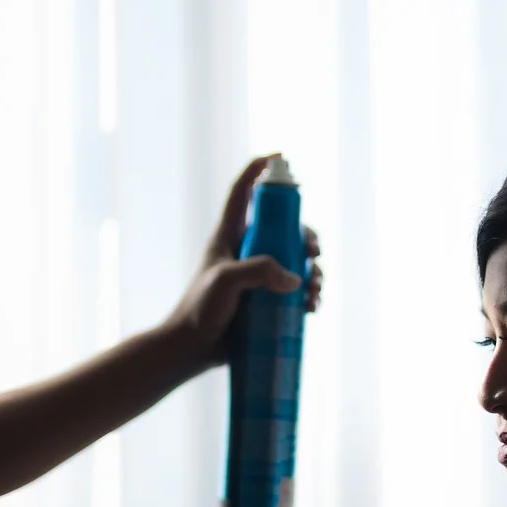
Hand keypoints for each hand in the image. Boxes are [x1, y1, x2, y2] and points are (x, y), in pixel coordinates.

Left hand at [158, 154, 324, 376]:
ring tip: (315, 290)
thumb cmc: (200, 310)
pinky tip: (312, 306)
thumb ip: (259, 272)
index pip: (243, 192)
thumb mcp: (226, 282)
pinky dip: (308, 294)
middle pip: (283, 228)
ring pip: (295, 260)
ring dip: (313, 271)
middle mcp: (245, 250)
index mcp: (229, 235)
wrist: (191, 350)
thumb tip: (295, 278)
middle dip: (306, 235)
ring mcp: (256, 276)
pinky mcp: (265, 300)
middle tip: (315, 251)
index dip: (258, 169)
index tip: (280, 156)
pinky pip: (294, 289)